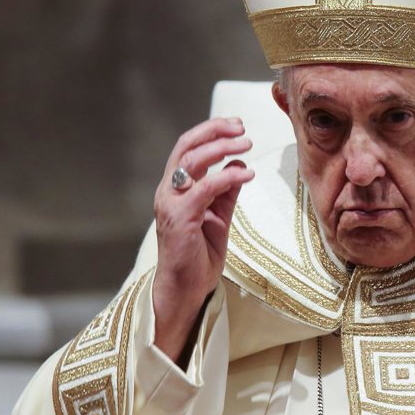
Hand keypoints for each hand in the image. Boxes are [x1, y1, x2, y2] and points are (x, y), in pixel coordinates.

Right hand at [152, 117, 254, 362]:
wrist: (186, 288)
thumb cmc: (199, 254)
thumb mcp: (218, 215)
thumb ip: (226, 190)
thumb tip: (239, 163)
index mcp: (175, 187)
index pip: (188, 146)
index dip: (211, 130)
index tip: (237, 125)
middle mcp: (168, 190)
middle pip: (187, 146)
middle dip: (215, 132)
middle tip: (242, 128)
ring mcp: (170, 204)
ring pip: (192, 161)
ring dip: (221, 148)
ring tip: (246, 145)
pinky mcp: (180, 218)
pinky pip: (203, 189)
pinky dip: (226, 177)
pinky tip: (246, 174)